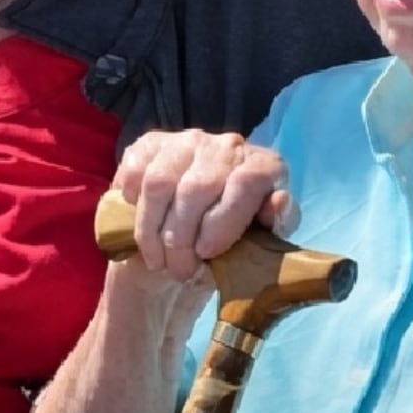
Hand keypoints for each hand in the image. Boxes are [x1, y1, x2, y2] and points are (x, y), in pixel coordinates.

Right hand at [112, 130, 295, 284]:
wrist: (191, 245)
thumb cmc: (232, 246)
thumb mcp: (260, 245)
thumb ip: (276, 224)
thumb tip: (278, 201)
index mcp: (265, 166)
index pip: (248, 181)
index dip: (224, 220)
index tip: (206, 252)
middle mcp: (228, 145)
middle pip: (196, 187)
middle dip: (182, 239)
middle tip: (179, 271)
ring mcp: (186, 141)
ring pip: (159, 183)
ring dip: (152, 231)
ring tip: (158, 260)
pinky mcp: (150, 145)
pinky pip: (134, 174)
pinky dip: (134, 208)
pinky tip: (143, 227)